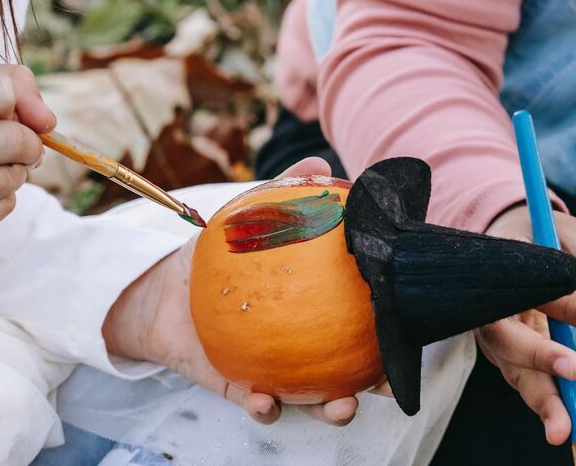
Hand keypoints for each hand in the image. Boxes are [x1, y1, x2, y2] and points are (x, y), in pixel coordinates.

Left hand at [104, 157, 386, 426]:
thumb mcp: (253, 218)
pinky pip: (260, 404)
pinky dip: (265, 407)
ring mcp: (279, 372)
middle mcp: (308, 347)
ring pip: (316, 400)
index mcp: (321, 310)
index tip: (409, 333)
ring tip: (341, 407)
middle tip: (387, 383)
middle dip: (377, 384)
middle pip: (355, 370)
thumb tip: (321, 164)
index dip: (393, 332)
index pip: (366, 322)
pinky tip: (265, 400)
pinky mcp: (244, 388)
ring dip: (333, 410)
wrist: (166, 287)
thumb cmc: (221, 254)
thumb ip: (288, 191)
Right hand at [475, 205, 575, 444]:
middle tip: (574, 375)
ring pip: (517, 373)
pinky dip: (564, 388)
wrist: (520, 246)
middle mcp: (494, 312)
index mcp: (500, 274)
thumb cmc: (543, 239)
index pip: (522, 295)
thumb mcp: (570, 236)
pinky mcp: (519, 357)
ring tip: (566, 429)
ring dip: (544, 400)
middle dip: (539, 365)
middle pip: (507, 344)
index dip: (560, 311)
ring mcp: (504, 339)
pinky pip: (536, 378)